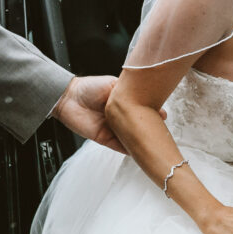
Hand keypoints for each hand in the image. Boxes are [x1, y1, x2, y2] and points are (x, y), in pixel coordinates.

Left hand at [51, 76, 166, 152]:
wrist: (69, 97)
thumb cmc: (89, 87)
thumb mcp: (114, 84)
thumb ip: (129, 92)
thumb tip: (145, 98)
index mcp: (123, 103)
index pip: (141, 109)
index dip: (153, 112)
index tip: (163, 114)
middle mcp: (120, 117)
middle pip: (137, 125)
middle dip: (149, 128)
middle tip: (161, 129)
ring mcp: (114, 129)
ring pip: (131, 137)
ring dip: (141, 139)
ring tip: (155, 141)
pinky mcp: (105, 139)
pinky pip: (120, 146)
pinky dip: (130, 149)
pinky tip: (140, 149)